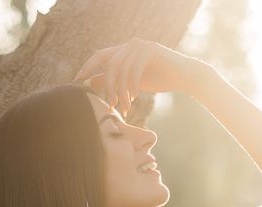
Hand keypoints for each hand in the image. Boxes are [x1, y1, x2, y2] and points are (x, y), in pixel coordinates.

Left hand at [72, 38, 205, 116]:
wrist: (184, 77)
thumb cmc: (159, 79)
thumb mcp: (132, 83)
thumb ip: (114, 81)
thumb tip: (90, 82)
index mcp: (124, 50)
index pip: (100, 56)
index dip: (87, 67)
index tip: (77, 81)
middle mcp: (130, 45)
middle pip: (109, 63)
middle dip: (107, 86)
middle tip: (109, 104)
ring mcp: (140, 45)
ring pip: (121, 68)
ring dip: (122, 90)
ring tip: (126, 106)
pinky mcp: (150, 49)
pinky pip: (134, 69)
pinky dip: (133, 85)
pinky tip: (136, 96)